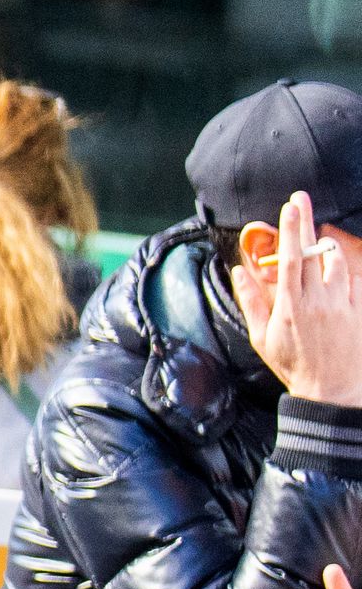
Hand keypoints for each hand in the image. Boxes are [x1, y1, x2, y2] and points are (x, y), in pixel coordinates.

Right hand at [242, 192, 361, 407]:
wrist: (332, 390)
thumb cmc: (293, 364)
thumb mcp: (261, 337)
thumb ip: (251, 301)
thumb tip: (239, 272)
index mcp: (290, 306)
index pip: (289, 259)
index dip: (289, 230)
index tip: (288, 207)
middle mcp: (317, 300)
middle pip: (312, 251)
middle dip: (306, 222)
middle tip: (301, 198)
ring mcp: (341, 304)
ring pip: (336, 261)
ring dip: (325, 246)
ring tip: (316, 238)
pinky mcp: (358, 310)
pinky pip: (353, 279)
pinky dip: (343, 267)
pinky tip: (334, 264)